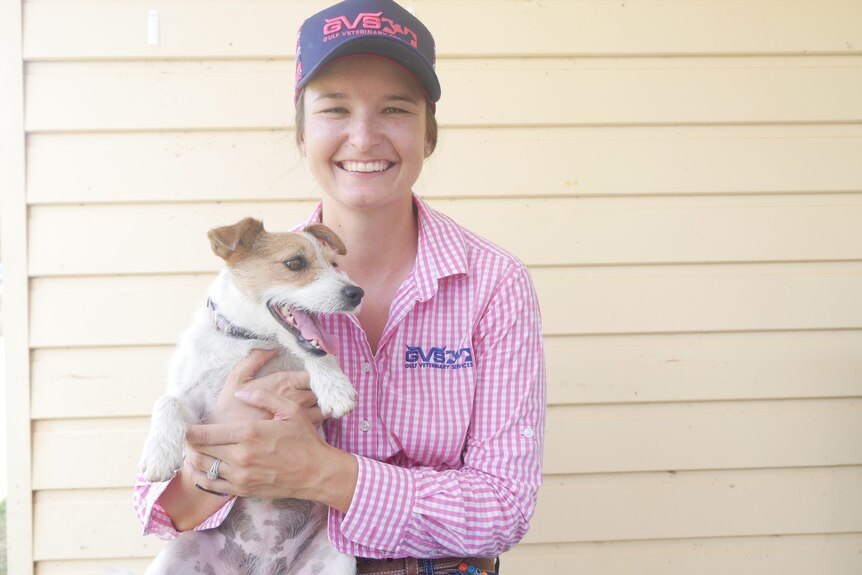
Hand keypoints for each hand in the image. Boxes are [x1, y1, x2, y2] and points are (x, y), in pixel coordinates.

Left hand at [185, 388, 334, 501]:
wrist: (316, 473)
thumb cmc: (304, 440)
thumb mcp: (290, 411)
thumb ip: (263, 398)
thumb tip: (239, 394)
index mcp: (250, 433)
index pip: (206, 433)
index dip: (188, 430)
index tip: (182, 425)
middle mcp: (241, 456)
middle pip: (200, 450)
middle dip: (188, 442)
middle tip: (184, 436)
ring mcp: (241, 475)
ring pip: (203, 467)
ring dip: (193, 458)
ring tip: (190, 450)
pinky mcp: (243, 489)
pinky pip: (212, 486)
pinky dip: (201, 477)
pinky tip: (199, 469)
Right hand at [207, 348, 324, 425]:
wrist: (227, 438)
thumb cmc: (230, 408)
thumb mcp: (237, 378)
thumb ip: (255, 359)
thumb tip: (273, 347)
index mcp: (284, 383)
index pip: (312, 375)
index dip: (315, 375)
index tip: (312, 376)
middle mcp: (295, 398)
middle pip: (320, 390)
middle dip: (320, 389)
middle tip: (315, 389)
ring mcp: (299, 417)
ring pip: (322, 407)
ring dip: (320, 404)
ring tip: (313, 403)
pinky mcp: (298, 432)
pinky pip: (318, 422)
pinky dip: (317, 418)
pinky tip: (307, 418)